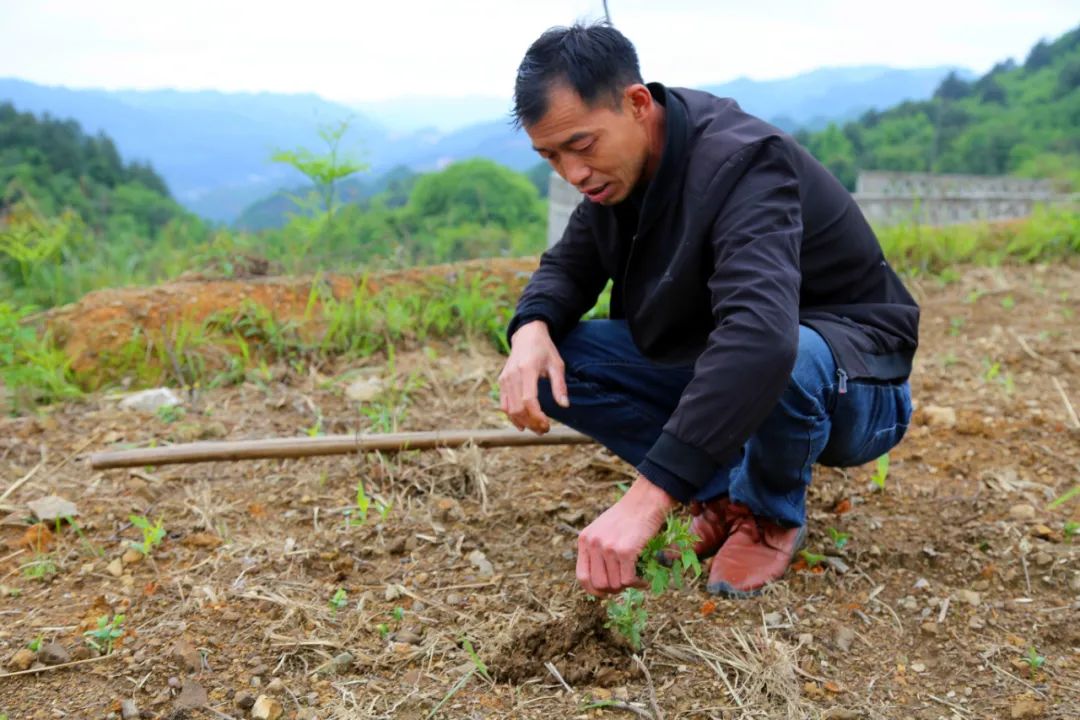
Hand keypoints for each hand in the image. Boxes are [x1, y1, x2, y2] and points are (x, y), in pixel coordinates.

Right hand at [498, 320, 568, 433]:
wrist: (527, 334)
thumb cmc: (544, 349)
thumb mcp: (557, 364)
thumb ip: (559, 386)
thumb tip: (564, 405)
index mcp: (527, 370)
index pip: (528, 400)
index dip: (537, 416)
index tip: (547, 424)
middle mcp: (513, 375)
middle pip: (518, 408)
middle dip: (531, 423)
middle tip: (544, 430)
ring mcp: (505, 378)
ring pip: (509, 409)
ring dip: (522, 422)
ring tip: (536, 429)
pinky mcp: (502, 381)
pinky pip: (503, 404)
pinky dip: (511, 416)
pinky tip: (522, 424)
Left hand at [576, 476, 677, 595]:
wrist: (645, 500)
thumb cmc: (628, 516)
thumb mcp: (603, 530)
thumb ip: (598, 550)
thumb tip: (602, 583)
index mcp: (585, 540)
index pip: (582, 576)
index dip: (593, 590)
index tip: (605, 593)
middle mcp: (593, 544)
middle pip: (599, 584)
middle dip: (614, 589)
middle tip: (627, 583)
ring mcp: (608, 548)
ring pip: (615, 584)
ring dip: (628, 586)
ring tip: (638, 578)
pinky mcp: (625, 551)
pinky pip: (629, 580)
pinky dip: (638, 584)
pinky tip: (644, 579)